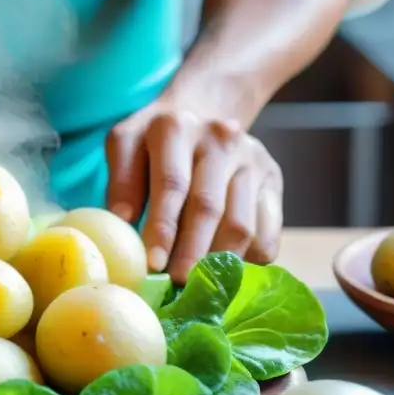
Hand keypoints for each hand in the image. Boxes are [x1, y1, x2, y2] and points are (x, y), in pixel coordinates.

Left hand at [106, 105, 282, 283]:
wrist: (204, 111)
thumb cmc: (155, 141)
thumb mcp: (126, 145)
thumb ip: (121, 182)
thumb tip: (121, 223)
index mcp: (176, 128)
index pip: (172, 185)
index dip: (162, 228)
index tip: (153, 263)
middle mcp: (220, 138)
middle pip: (208, 208)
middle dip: (191, 252)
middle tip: (177, 283)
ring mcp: (252, 159)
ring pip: (242, 224)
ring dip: (219, 261)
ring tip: (198, 281)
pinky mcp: (273, 180)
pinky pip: (267, 233)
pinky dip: (248, 259)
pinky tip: (225, 268)